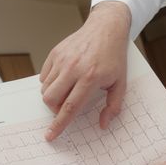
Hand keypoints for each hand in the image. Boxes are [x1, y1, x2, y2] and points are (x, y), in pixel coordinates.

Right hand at [40, 1, 130, 140]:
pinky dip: (50, 83)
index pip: (70, 107)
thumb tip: (103, 124)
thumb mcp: (121, 83)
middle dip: (55, 110)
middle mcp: (73, 68)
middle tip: (66, 107)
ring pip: (45, 89)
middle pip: (51, 99)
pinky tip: (64, 79)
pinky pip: (44, 76)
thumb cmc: (114, 57)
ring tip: (67, 91)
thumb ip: (113, 106)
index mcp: (90, 78)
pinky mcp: (55, 53)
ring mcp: (62, 59)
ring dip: (53, 97)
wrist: (106, 28)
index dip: (59, 124)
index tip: (50, 135)